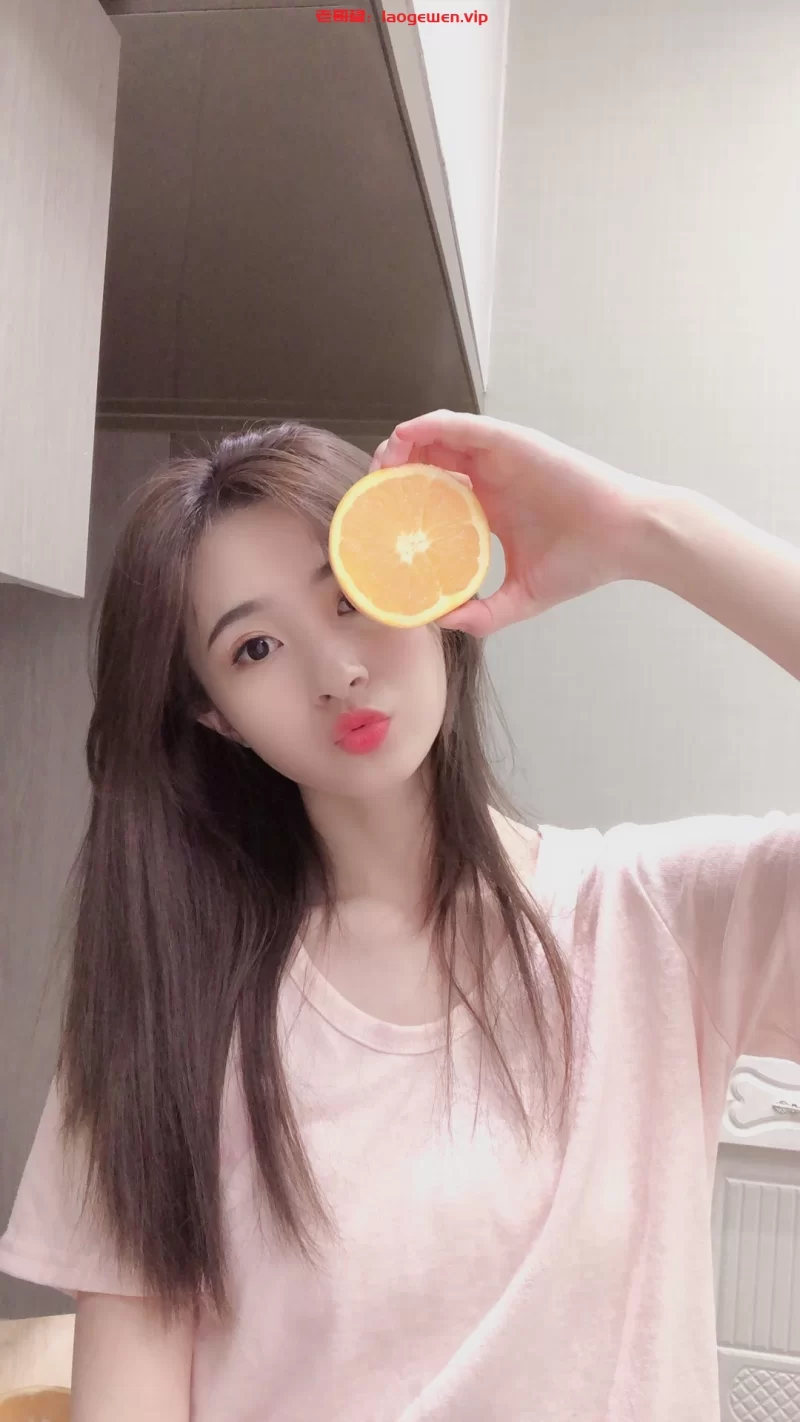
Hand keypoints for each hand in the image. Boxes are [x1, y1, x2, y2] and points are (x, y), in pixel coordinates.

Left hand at [369, 409, 669, 635]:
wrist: (625, 539)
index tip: (375, 520)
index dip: (400, 501)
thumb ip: (484, 614)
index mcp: (489, 508)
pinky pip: (462, 426)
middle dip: (392, 470)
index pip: (433, 495)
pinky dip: (430, 426)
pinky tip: (405, 438)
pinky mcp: (513, 441)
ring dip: (402, 444)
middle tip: (369, 490)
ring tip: (380, 464)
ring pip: (437, 438)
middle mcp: (490, 478)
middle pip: (427, 462)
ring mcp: (501, 457)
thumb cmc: (582, 563)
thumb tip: (444, 625)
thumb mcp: (522, 597)